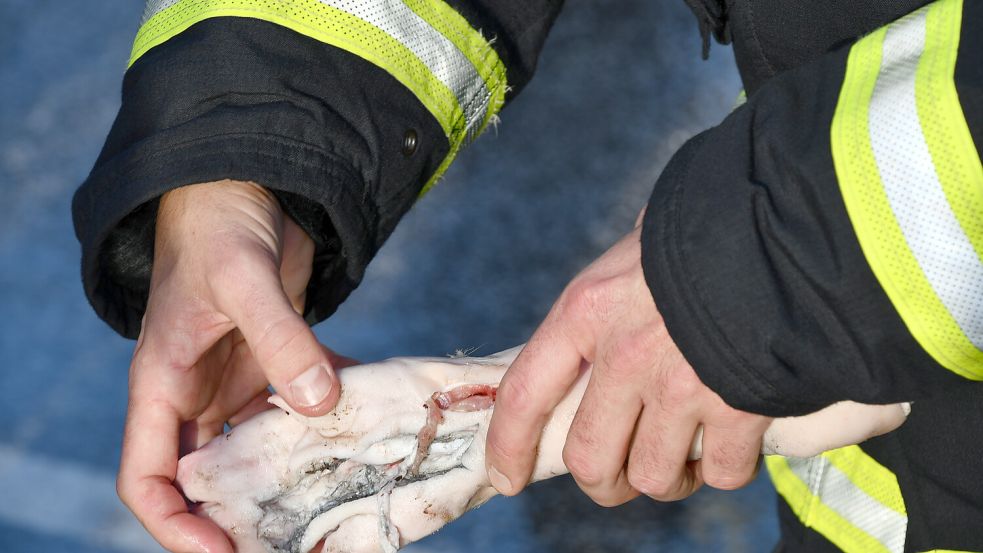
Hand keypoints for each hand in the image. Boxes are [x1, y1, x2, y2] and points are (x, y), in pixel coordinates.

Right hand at [117, 180, 354, 552]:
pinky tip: (374, 427)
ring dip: (298, 473)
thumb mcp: (243, 276)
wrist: (244, 181)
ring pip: (263, 449)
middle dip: (245, 515)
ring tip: (345, 497)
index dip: (175, 524)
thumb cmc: (219, 221)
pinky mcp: (278, 361)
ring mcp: (240, 380)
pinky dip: (335, 418)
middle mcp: (198, 394)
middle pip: (210, 479)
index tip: (222, 550)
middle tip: (300, 539)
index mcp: (164, 384)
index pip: (148, 477)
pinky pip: (304, 405)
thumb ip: (281, 338)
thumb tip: (318, 402)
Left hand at [485, 220, 770, 505]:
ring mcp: (682, 385)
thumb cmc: (702, 229)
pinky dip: (725, 468)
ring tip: (682, 459)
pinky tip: (731, 443)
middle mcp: (626, 354)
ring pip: (653, 478)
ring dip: (667, 480)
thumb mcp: (632, 254)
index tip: (508, 478)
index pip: (524, 393)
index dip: (509, 445)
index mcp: (587, 310)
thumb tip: (596, 332)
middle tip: (619, 477)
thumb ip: (608, 305)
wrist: (784, 221)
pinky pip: (721, 472)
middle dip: (602, 483)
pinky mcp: (740, 406)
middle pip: (590, 459)